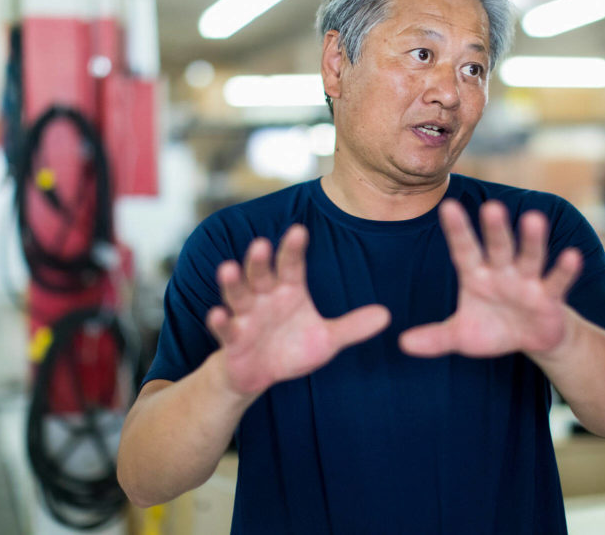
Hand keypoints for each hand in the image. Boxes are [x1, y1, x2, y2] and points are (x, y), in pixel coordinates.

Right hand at [206, 225, 389, 395]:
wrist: (260, 374)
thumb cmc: (293, 348)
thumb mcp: (327, 340)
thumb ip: (352, 327)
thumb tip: (386, 315)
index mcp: (288, 291)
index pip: (292, 266)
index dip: (294, 249)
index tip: (299, 230)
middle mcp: (264, 298)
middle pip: (261, 274)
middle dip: (260, 260)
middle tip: (261, 243)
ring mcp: (245, 317)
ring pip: (238, 295)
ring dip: (233, 282)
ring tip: (228, 267)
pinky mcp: (231, 339)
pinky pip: (225, 329)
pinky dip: (220, 322)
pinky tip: (217, 314)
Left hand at [399, 199, 582, 358]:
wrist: (532, 340)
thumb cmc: (493, 329)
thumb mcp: (461, 336)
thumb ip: (435, 338)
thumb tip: (402, 344)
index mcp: (476, 275)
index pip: (464, 249)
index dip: (457, 230)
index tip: (447, 206)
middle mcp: (502, 271)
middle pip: (498, 247)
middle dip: (495, 229)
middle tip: (491, 206)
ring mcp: (527, 281)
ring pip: (529, 257)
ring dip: (532, 240)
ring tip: (534, 218)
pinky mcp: (550, 296)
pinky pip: (557, 281)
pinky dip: (564, 270)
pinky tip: (571, 256)